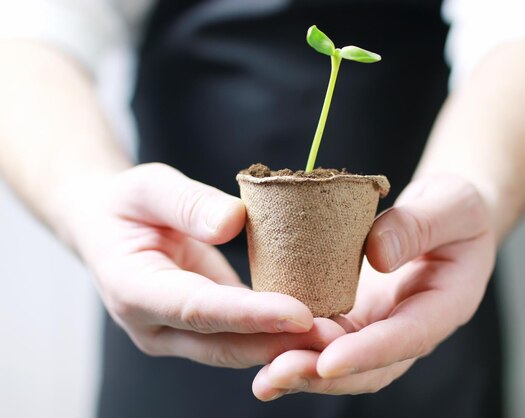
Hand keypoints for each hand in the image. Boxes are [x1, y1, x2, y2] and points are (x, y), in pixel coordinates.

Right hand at [63, 163, 344, 367]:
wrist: (107, 229)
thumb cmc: (126, 205)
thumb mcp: (147, 186)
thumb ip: (186, 202)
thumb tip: (232, 222)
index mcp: (133, 289)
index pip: (198, 308)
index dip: (249, 314)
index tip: (299, 313)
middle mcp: (154, 326)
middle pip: (222, 342)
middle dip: (278, 342)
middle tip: (333, 336)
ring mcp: (176, 335)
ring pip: (235, 349)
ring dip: (284, 346)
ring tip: (334, 336)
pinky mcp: (199, 330)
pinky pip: (240, 337)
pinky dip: (276, 334)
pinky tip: (314, 326)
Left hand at [252, 175, 495, 398]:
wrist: (443, 217)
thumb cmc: (455, 208)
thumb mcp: (451, 205)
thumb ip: (420, 225)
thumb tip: (377, 255)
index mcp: (444, 304)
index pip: (407, 337)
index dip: (368, 353)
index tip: (329, 361)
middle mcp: (408, 325)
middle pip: (369, 365)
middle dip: (322, 374)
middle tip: (278, 374)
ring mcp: (379, 323)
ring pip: (341, 358)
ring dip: (302, 367)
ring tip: (264, 377)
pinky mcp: (354, 313)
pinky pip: (325, 336)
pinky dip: (295, 344)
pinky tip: (262, 345)